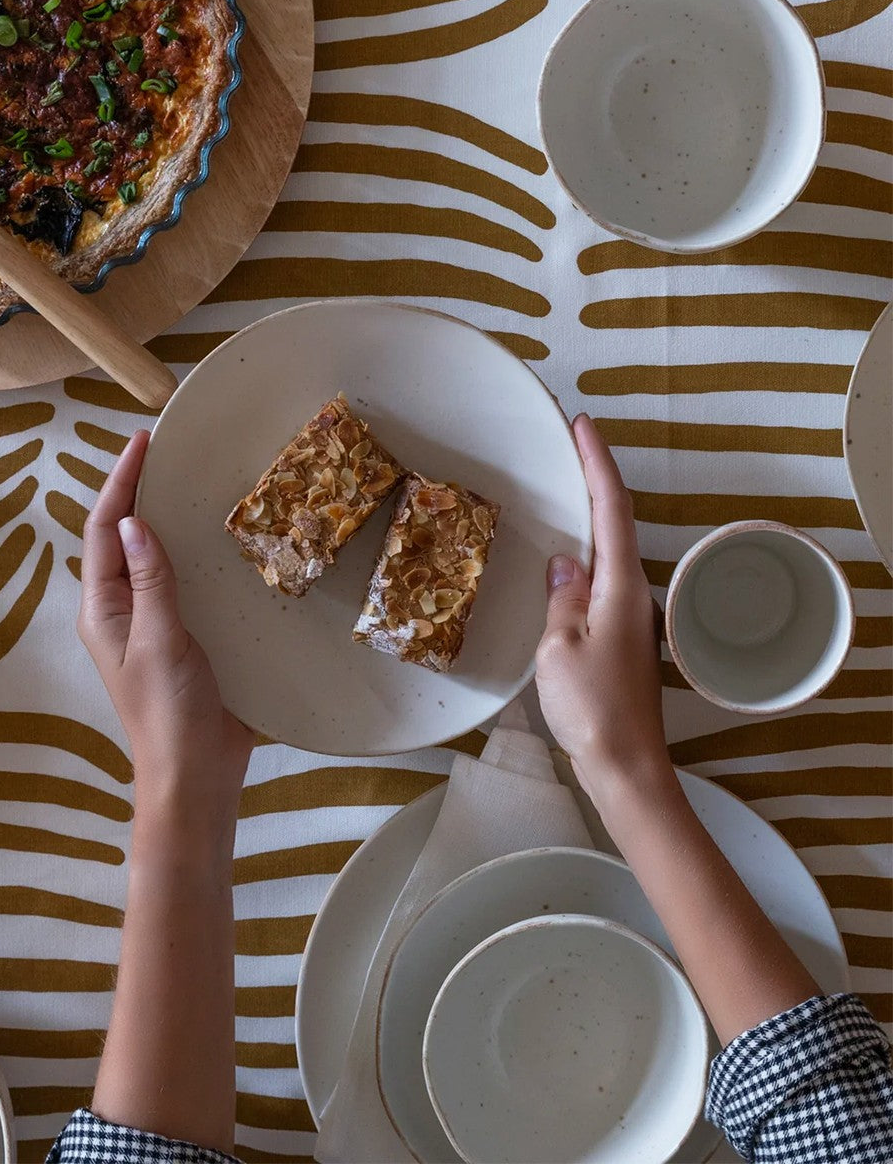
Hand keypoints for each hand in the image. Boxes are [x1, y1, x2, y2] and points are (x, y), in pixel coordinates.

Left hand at [78, 431, 253, 820]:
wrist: (196, 773)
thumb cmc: (168, 712)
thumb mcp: (159, 641)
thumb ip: (150, 581)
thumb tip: (134, 522)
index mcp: (103, 609)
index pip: (104, 532)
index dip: (120, 485)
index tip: (141, 443)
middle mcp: (123, 611)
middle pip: (124, 539)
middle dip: (139, 494)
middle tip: (167, 452)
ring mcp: (154, 624)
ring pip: (154, 559)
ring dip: (168, 521)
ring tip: (192, 483)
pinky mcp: (186, 638)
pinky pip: (185, 584)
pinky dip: (196, 555)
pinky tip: (221, 542)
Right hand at [534, 414, 670, 807]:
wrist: (625, 766)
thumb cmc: (591, 707)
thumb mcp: (560, 646)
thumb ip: (562, 599)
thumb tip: (564, 564)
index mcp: (618, 587)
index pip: (611, 509)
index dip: (597, 464)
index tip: (582, 425)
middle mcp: (631, 595)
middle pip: (615, 524)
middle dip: (594, 482)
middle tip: (567, 447)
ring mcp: (628, 618)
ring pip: (608, 555)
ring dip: (588, 520)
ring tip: (560, 493)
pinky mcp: (619, 640)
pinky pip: (600, 583)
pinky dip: (584, 559)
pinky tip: (563, 563)